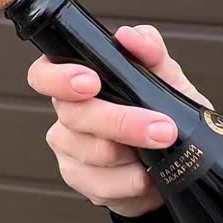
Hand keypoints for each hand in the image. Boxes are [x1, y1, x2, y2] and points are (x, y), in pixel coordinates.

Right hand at [27, 24, 211, 217]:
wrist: (178, 160)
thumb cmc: (165, 112)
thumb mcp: (167, 78)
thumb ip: (151, 53)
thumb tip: (130, 37)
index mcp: (77, 81)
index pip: (44, 74)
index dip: (59, 78)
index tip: (92, 82)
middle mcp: (67, 115)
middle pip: (74, 116)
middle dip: (121, 122)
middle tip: (161, 128)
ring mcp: (70, 151)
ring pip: (90, 152)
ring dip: (131, 154)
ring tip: (160, 150)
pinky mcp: (82, 181)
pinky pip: (100, 185)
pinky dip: (131, 181)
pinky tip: (147, 174)